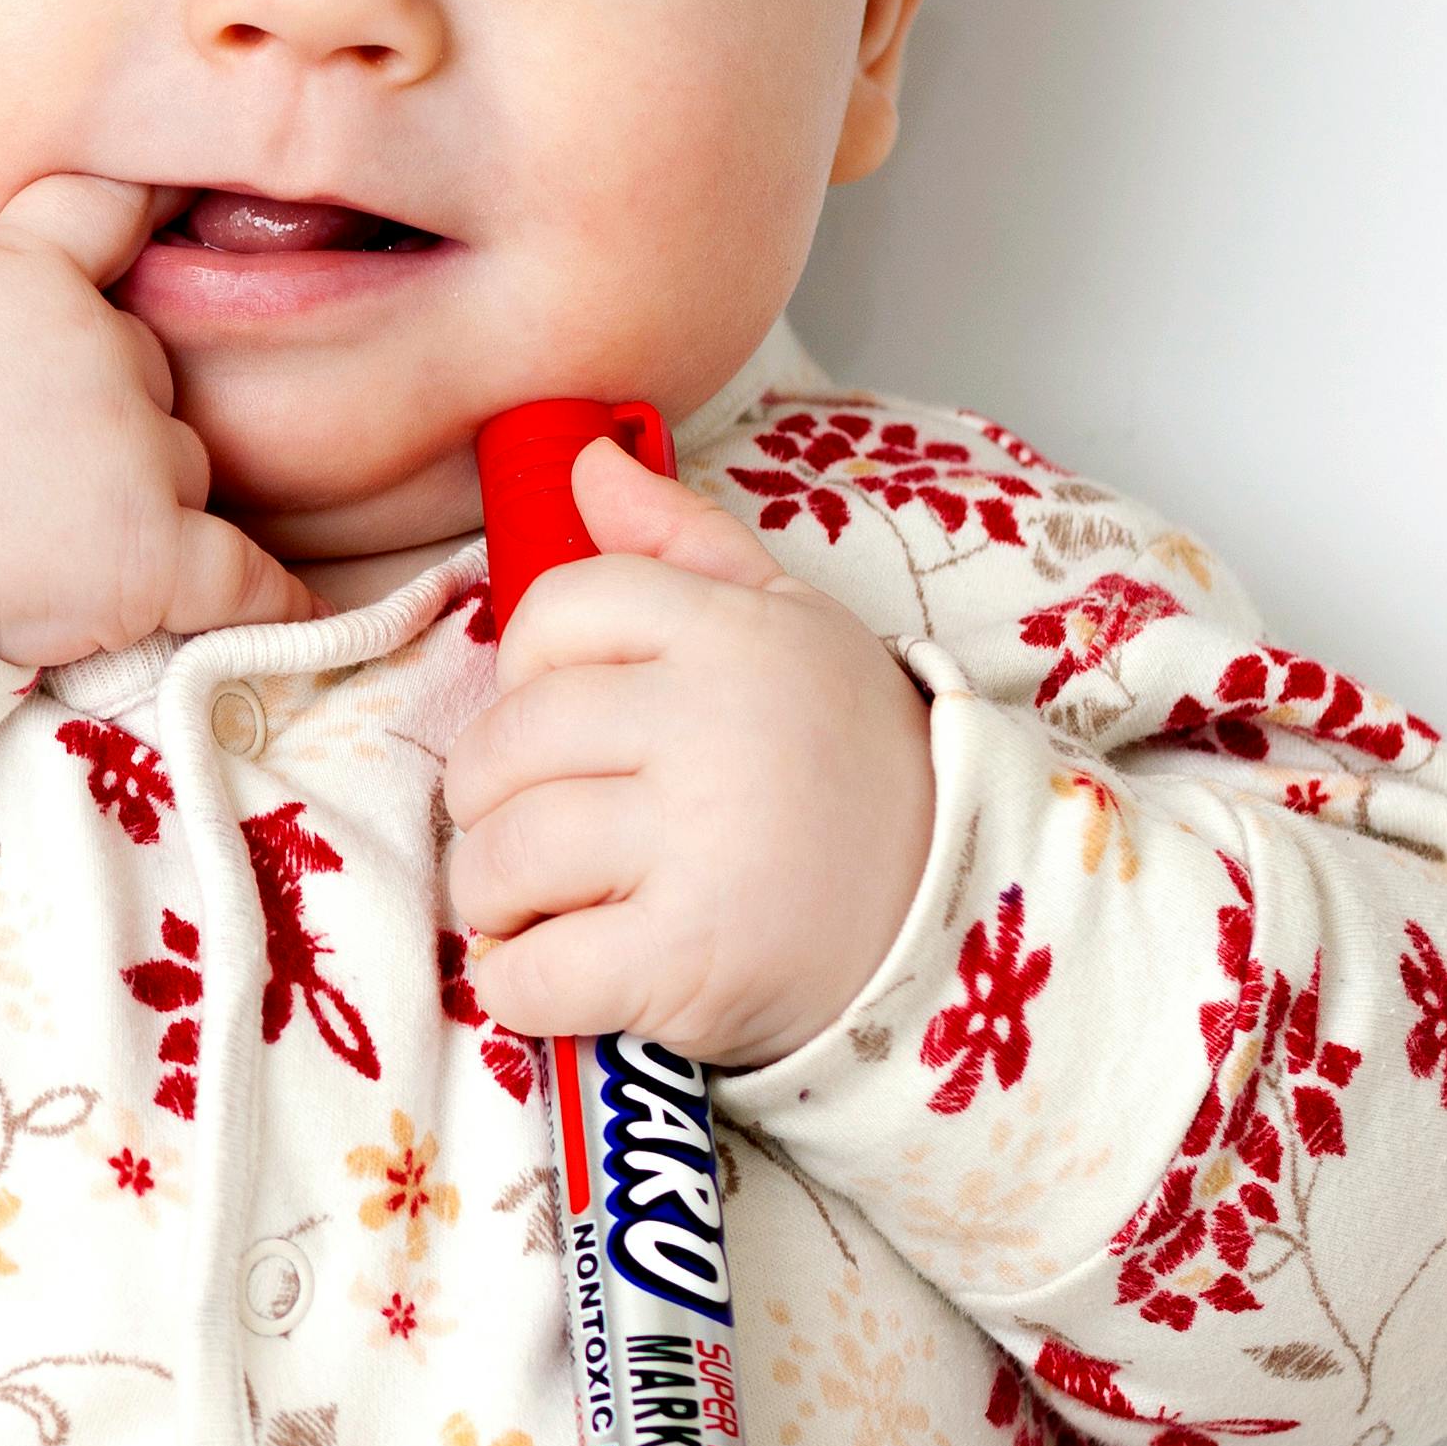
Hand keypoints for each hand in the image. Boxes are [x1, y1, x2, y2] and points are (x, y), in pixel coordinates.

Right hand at [0, 178, 314, 669]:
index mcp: (17, 270)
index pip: (107, 211)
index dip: (150, 202)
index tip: (192, 189)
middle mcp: (95, 343)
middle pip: (149, 378)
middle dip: (102, 423)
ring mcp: (128, 445)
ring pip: (176, 470)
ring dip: (131, 506)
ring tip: (12, 547)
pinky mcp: (144, 551)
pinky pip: (239, 574)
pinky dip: (271, 597)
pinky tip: (311, 611)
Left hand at [442, 433, 934, 1068]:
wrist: (953, 920)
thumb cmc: (850, 765)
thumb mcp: (793, 625)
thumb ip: (684, 539)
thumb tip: (587, 460)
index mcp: (734, 635)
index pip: (554, 611)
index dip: (531, 670)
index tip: (568, 721)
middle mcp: (714, 727)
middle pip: (507, 742)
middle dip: (493, 797)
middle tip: (542, 828)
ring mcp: (699, 847)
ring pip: (502, 857)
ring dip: (495, 897)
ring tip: (544, 903)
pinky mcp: (688, 962)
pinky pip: (532, 973)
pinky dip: (518, 985)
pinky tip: (555, 972)